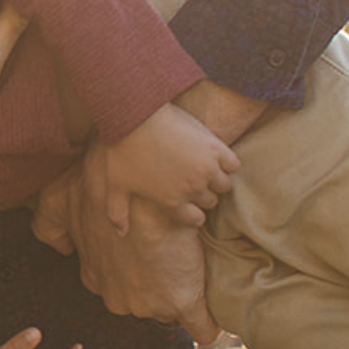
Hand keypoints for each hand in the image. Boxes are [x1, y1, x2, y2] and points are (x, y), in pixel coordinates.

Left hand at [31, 160, 219, 344]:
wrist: (141, 178)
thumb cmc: (96, 183)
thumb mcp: (58, 201)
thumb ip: (49, 226)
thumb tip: (61, 247)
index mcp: (96, 279)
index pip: (123, 289)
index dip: (138, 272)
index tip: (150, 253)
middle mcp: (118, 298)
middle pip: (148, 302)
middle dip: (160, 284)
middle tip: (172, 252)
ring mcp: (149, 304)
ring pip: (173, 309)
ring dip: (184, 290)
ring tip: (190, 260)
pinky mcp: (181, 301)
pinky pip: (202, 329)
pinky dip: (208, 321)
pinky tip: (212, 306)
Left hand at [96, 102, 238, 232]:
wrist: (135, 116)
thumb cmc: (122, 150)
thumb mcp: (115, 184)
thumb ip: (117, 212)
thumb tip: (121, 233)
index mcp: (170, 201)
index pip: (194, 218)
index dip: (193, 213)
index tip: (191, 206)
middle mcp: (192, 189)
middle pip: (210, 201)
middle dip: (203, 194)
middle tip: (194, 181)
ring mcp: (206, 169)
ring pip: (224, 185)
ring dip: (216, 179)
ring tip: (206, 169)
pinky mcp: (215, 149)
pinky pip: (233, 164)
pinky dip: (227, 162)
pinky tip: (216, 156)